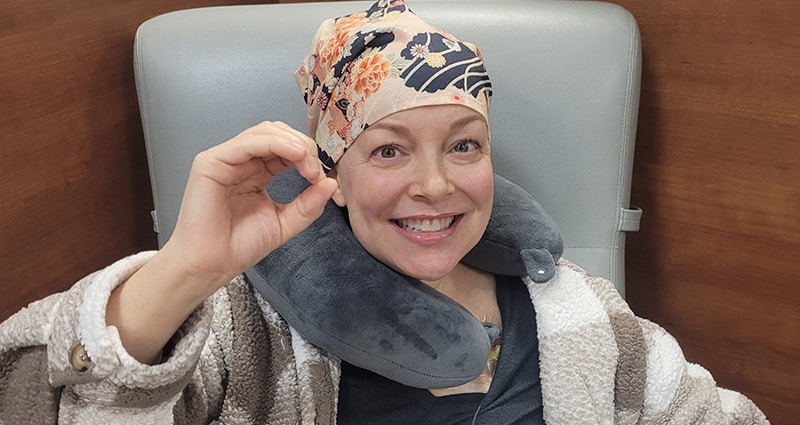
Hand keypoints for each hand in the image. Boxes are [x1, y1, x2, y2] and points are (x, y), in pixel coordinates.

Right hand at [161, 121, 337, 296]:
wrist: (211, 265)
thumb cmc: (238, 246)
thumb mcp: (285, 223)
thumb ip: (308, 204)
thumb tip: (330, 183)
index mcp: (257, 173)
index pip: (286, 148)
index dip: (308, 155)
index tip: (321, 175)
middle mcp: (242, 162)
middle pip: (277, 133)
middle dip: (302, 146)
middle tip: (315, 169)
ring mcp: (226, 159)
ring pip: (264, 132)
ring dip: (292, 143)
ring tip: (307, 163)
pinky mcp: (211, 162)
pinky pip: (247, 142)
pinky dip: (274, 143)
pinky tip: (293, 154)